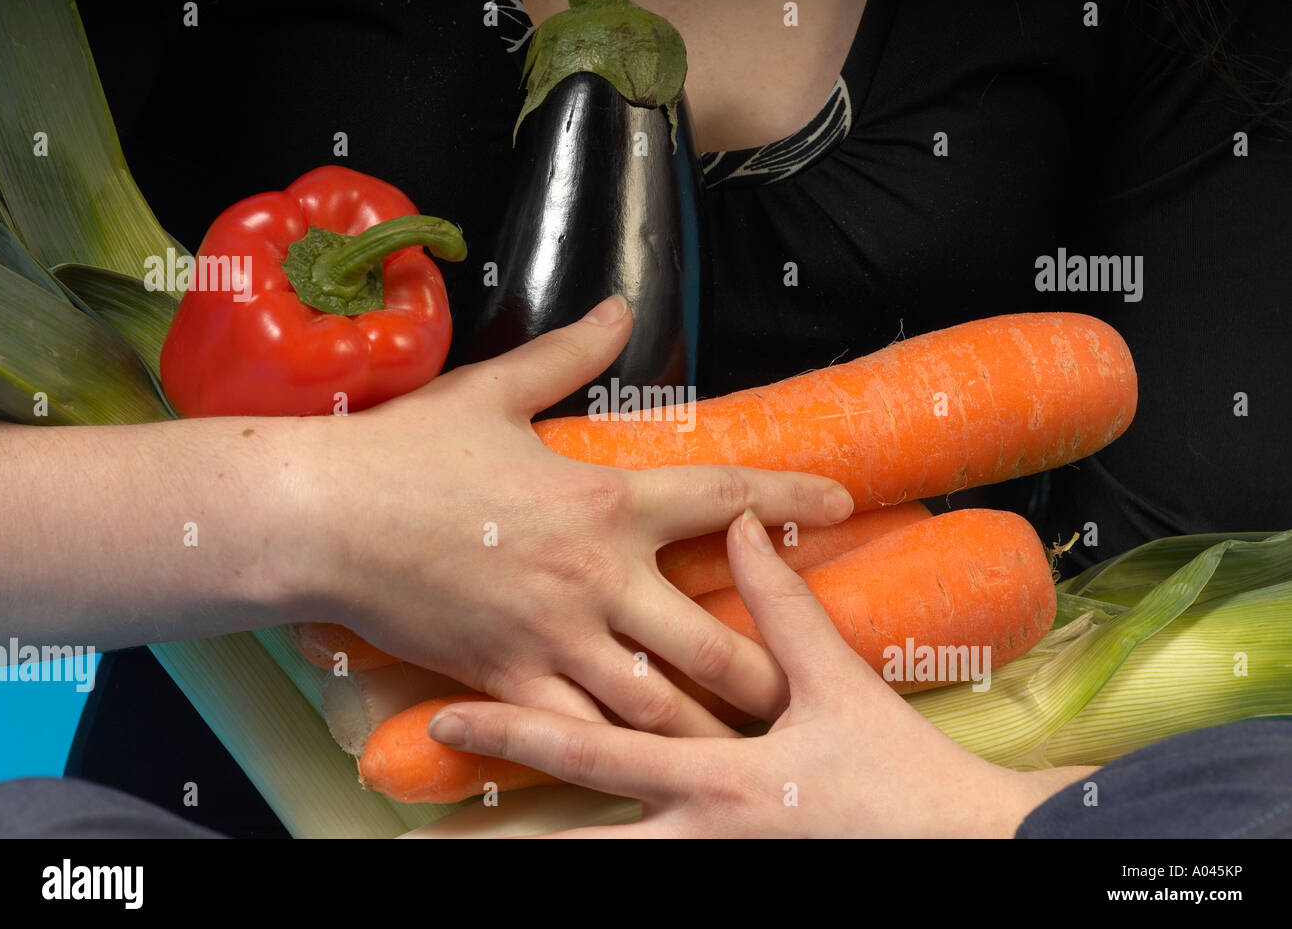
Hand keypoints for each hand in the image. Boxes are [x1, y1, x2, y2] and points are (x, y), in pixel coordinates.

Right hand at [288, 296, 855, 737]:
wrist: (324, 516)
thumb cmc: (409, 450)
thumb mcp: (493, 391)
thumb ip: (569, 355)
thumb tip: (618, 308)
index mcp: (605, 500)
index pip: (723, 497)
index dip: (793, 496)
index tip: (844, 502)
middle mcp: (596, 578)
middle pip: (710, 639)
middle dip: (766, 671)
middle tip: (802, 690)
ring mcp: (554, 638)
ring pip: (655, 705)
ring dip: (707, 730)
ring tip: (746, 751)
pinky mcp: (507, 680)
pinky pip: (574, 736)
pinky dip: (612, 758)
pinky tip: (640, 776)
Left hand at [422, 509, 1096, 836]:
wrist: (964, 847)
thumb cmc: (899, 774)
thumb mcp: (838, 684)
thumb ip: (782, 604)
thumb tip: (744, 524)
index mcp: (712, 771)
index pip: (591, 745)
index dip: (513, 731)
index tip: (446, 718)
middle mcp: (697, 827)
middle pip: (578, 822)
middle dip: (507, 817)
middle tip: (434, 800)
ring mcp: (708, 861)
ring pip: (606, 862)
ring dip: (545, 853)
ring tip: (468, 850)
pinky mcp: (725, 874)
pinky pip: (645, 870)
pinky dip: (604, 857)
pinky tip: (574, 845)